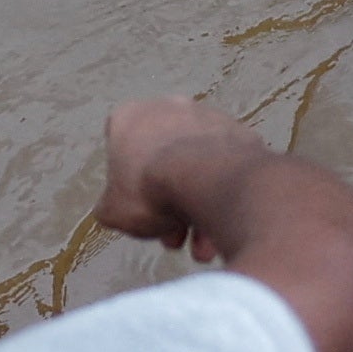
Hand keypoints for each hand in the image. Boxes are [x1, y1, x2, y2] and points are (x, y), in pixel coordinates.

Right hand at [96, 96, 264, 260]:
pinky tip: (224, 226)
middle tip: (176, 237)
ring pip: (197, 168)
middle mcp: (170, 106)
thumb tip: (115, 210)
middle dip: (169, 204)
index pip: (121, 148)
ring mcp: (209, 116)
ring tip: (204, 245)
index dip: (128, 186)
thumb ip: (112, 207)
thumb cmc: (150, 189)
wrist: (209, 178)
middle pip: (164, 163)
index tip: (139, 211)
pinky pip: (225, 168)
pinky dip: (223, 194)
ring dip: (198, 206)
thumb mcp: (114, 211)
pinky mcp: (240, 132)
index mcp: (131, 117)